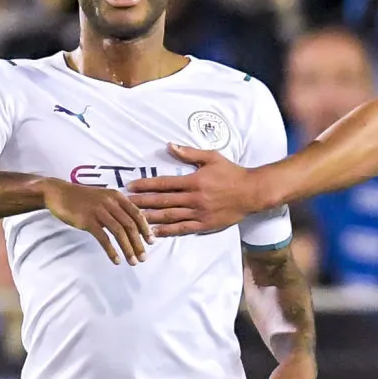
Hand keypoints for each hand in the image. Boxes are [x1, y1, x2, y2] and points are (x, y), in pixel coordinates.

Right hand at [43, 179, 148, 263]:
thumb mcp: (103, 198)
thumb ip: (117, 208)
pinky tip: (116, 260)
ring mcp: (99, 211)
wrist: (59, 193)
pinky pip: (104, 238)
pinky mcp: (87, 220)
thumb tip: (132, 225)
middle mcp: (110, 202)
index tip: (151, 242)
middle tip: (144, 257)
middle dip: (139, 243)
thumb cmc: (82, 198)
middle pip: (130, 225)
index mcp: (116, 196)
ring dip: (128, 249)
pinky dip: (112, 251)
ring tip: (133, 262)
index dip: (145, 229)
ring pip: (119, 232)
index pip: (136, 214)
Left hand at [129, 145, 263, 235]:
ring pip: (170, 216)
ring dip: (150, 217)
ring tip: (134, 218)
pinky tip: (154, 232)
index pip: (164, 183)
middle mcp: (194, 198)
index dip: (145, 185)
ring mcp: (199, 213)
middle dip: (142, 202)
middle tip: (125, 204)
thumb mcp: (212, 157)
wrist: (252, 192)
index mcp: (194, 180)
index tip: (130, 186)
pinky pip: (183, 228)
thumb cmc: (232, 173)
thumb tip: (170, 146)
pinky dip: (168, 231)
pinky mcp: (205, 224)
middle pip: (162, 201)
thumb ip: (189, 153)